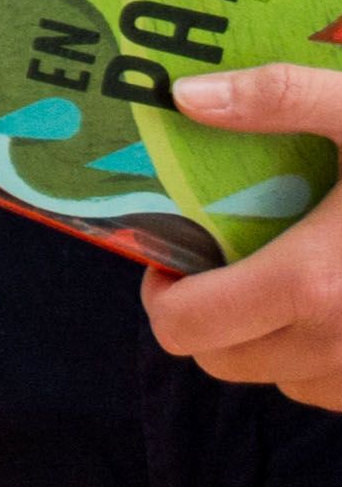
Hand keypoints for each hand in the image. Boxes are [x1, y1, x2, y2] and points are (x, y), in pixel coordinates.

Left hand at [148, 68, 341, 405]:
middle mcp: (337, 349)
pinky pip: (338, 393)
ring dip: (267, 341)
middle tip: (223, 266)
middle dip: (208, 318)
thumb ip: (282, 96)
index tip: (175, 258)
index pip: (184, 330)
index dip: (162, 296)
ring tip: (290, 280)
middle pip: (222, 364)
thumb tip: (187, 93)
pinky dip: (324, 360)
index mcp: (310, 286)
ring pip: (281, 383)